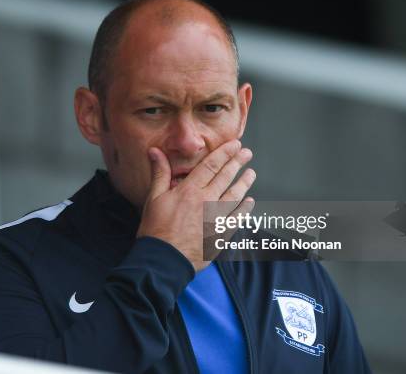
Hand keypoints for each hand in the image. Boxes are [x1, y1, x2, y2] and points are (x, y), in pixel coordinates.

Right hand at [136, 140, 255, 271]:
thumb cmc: (155, 230)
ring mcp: (215, 218)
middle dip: (237, 163)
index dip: (224, 153)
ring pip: (234, 196)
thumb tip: (155, 151)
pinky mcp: (220, 234)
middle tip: (247, 153)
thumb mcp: (153, 198)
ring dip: (244, 183)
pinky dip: (244, 209)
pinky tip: (250, 202)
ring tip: (251, 173)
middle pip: (225, 177)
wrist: (163, 260)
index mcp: (189, 190)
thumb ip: (159, 173)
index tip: (235, 144)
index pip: (211, 165)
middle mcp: (205, 201)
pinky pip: (236, 218)